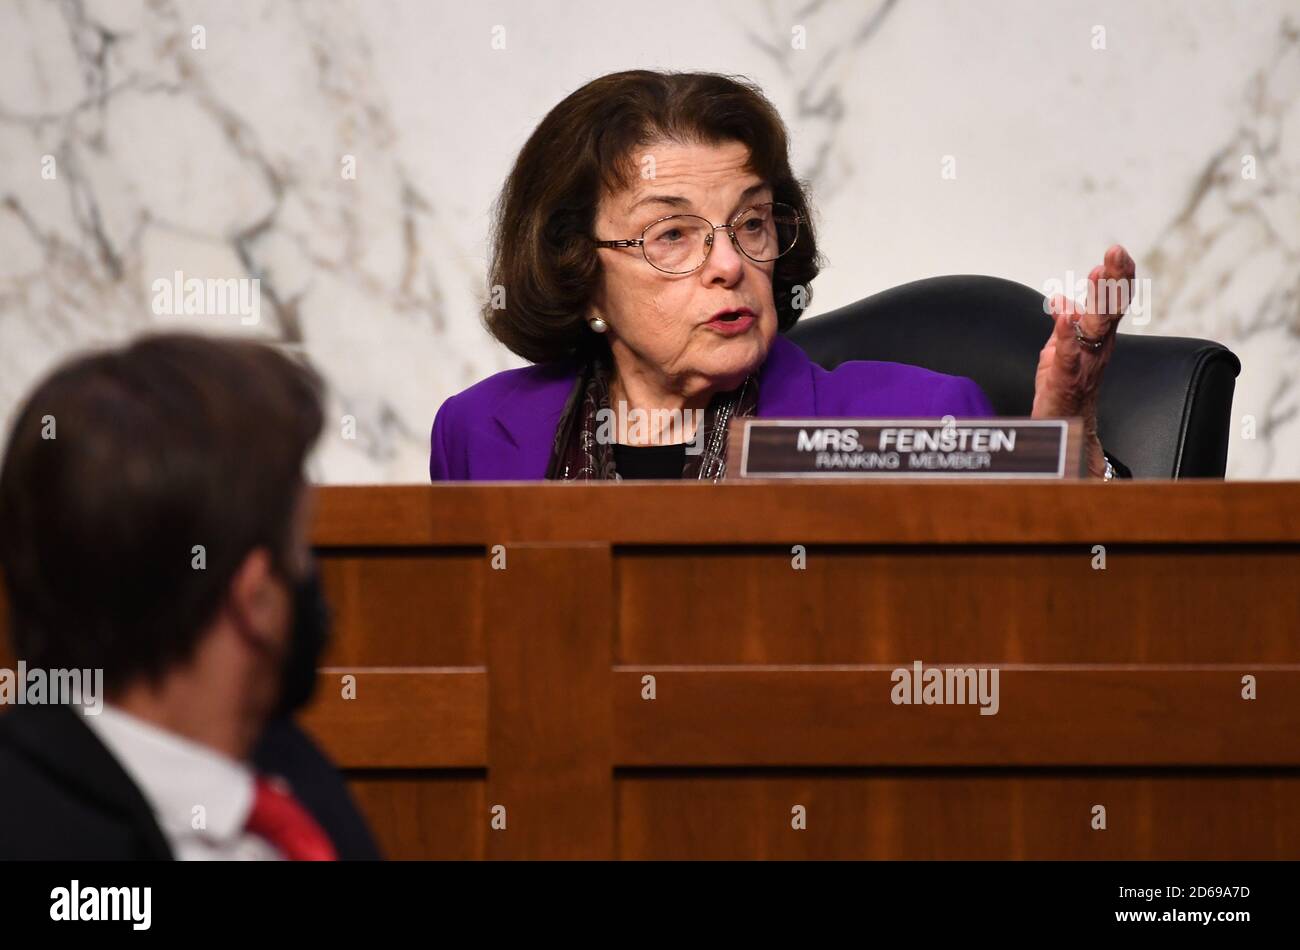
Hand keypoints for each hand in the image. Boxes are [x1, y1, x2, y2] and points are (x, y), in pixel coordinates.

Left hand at [1032, 244, 1134, 477]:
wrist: (1064, 424)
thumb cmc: (1065, 386)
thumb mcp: (1062, 349)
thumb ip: (1065, 325)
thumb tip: (1063, 300)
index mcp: (1098, 336)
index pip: (1111, 301)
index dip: (1116, 277)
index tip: (1118, 251)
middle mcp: (1098, 346)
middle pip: (1110, 308)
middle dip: (1114, 279)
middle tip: (1116, 252)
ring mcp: (1085, 362)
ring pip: (1096, 327)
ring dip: (1098, 299)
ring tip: (1097, 273)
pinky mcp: (1066, 378)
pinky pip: (1068, 355)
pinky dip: (1066, 335)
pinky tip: (1065, 315)